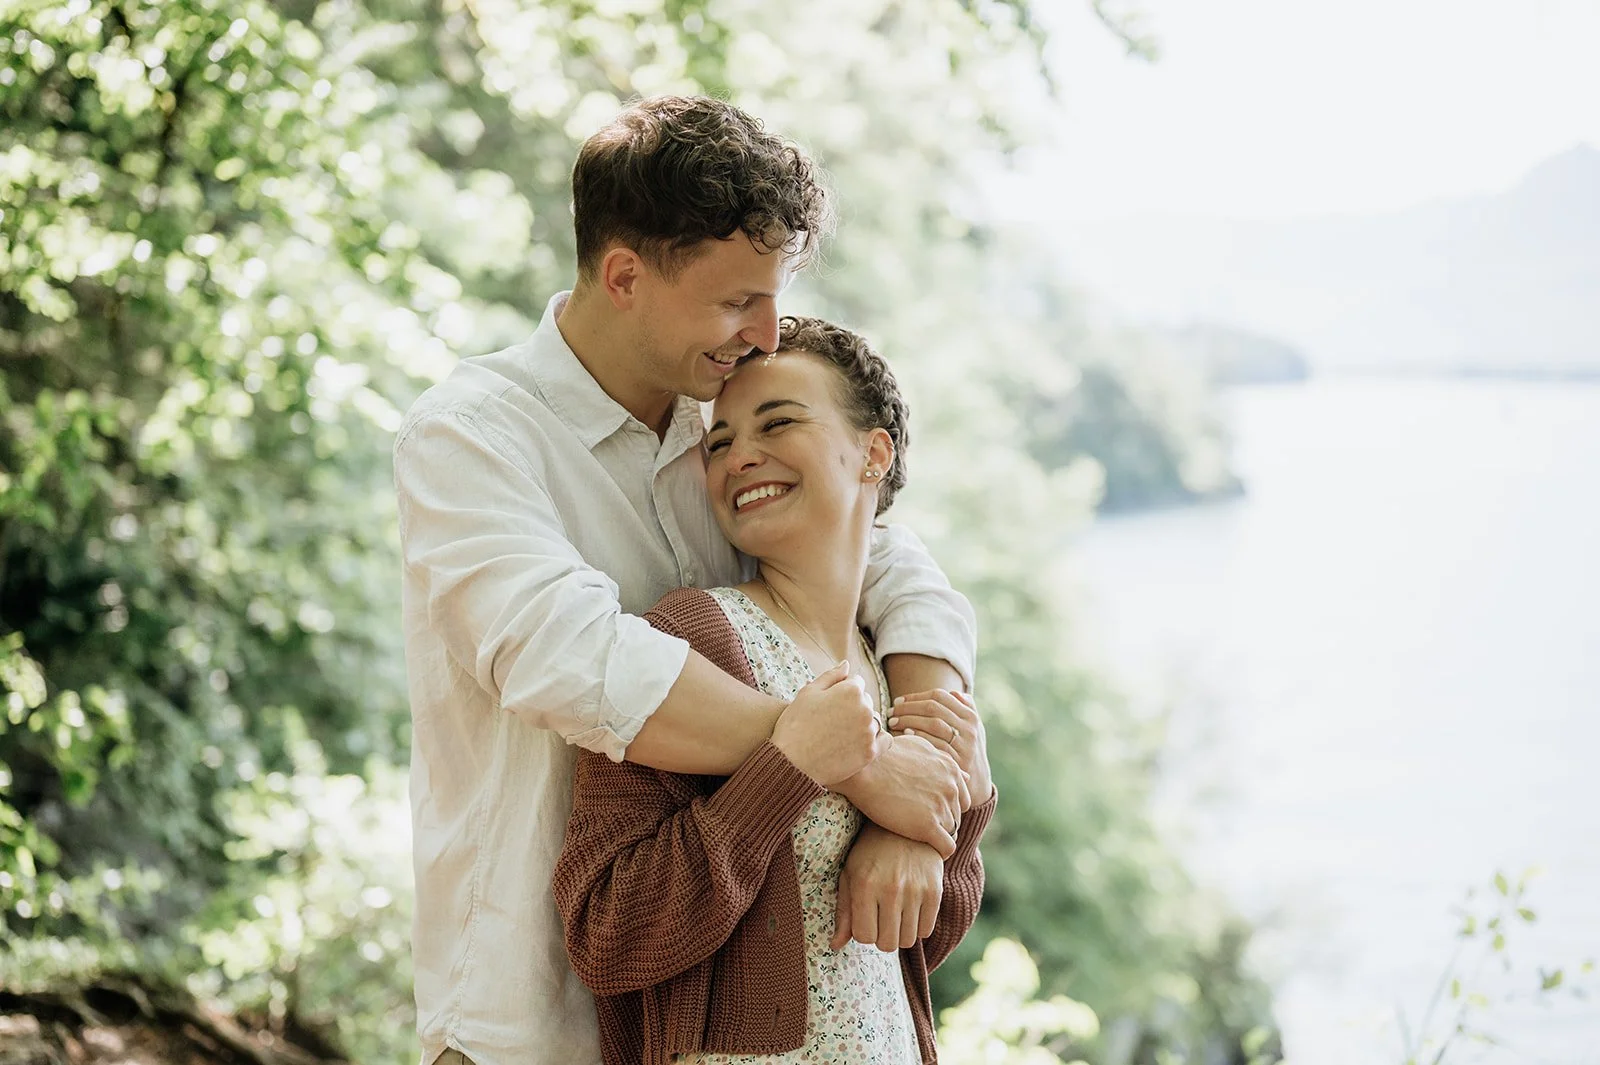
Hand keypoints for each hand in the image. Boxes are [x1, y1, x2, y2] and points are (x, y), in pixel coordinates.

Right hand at [771, 661, 888, 786]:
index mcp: (851, 690)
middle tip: (831, 722)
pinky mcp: (871, 752)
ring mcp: (869, 731)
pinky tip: (860, 743)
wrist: (791, 763)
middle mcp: (865, 708)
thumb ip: (831, 676)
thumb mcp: (808, 693)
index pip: (856, 683)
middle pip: (866, 701)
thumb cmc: (795, 725)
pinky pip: (884, 740)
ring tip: (840, 735)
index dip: (841, 692)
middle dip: (853, 707)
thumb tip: (847, 664)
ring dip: (863, 724)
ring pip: (874, 720)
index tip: (829, 705)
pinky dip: (876, 740)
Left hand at [831, 823, 944, 951]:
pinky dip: (918, 926)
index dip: (864, 931)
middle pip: (887, 944)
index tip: (866, 918)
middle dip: (882, 936)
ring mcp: (915, 890)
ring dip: (900, 933)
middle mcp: (890, 889)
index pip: (864, 936)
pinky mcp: (935, 891)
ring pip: (908, 940)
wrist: (906, 828)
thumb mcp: (850, 875)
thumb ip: (843, 912)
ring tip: (896, 914)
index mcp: (864, 885)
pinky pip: (926, 931)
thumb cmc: (870, 853)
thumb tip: (835, 946)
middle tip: (882, 919)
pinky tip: (911, 909)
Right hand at [834, 732, 966, 856]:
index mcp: (951, 769)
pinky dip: (940, 852)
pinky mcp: (928, 826)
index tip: (928, 812)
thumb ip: (943, 762)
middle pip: (957, 816)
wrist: (862, 769)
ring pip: (952, 832)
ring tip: (919, 838)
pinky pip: (947, 848)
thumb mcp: (918, 748)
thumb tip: (965, 775)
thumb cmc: (884, 756)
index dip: (946, 807)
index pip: (962, 799)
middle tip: (920, 826)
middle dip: (942, 822)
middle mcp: (951, 788)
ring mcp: (941, 807)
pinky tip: (926, 850)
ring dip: (938, 836)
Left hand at [887, 689, 991, 810]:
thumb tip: (955, 693)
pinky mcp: (958, 761)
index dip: (916, 697)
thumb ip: (966, 710)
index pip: (940, 696)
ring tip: (893, 722)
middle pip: (934, 708)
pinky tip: (905, 734)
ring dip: (910, 720)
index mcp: (970, 716)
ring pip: (934, 723)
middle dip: (909, 707)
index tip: (898, 700)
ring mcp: (964, 745)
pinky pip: (935, 744)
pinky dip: (919, 737)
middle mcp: (969, 728)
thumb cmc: (967, 751)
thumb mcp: (973, 729)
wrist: (977, 783)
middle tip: (891, 711)